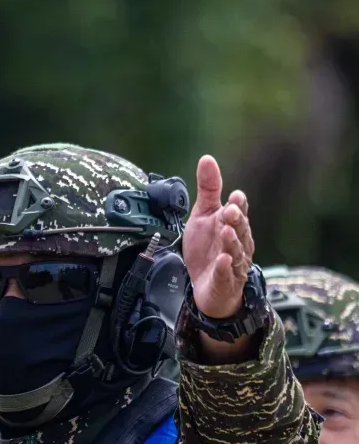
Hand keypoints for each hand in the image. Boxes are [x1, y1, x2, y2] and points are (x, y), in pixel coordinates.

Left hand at [183, 155, 253, 318]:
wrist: (205, 286)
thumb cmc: (208, 249)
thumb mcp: (203, 215)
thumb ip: (208, 189)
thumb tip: (207, 158)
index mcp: (233, 225)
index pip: (238, 211)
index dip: (237, 204)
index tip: (234, 196)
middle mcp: (238, 242)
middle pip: (240, 230)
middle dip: (236, 220)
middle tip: (229, 211)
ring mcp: (234, 263)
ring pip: (236, 251)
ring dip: (232, 242)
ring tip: (226, 232)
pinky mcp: (226, 281)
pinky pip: (227, 274)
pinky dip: (225, 268)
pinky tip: (223, 261)